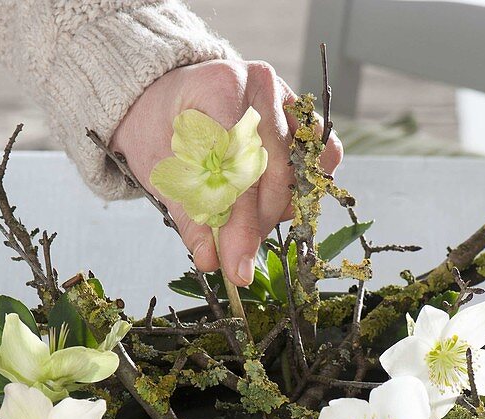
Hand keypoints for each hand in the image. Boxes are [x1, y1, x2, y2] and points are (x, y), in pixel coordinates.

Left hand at [111, 59, 342, 286]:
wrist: (166, 98)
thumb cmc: (161, 131)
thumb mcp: (163, 172)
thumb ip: (190, 216)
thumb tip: (210, 260)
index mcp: (219, 88)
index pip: (239, 164)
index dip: (240, 221)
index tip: (236, 266)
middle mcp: (261, 87)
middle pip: (276, 169)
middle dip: (258, 222)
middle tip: (237, 255)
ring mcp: (286, 97)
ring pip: (305, 166)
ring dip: (281, 206)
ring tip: (249, 222)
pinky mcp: (302, 113)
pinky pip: (323, 154)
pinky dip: (303, 186)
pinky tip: (273, 201)